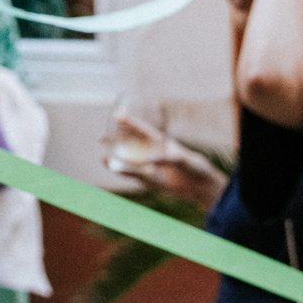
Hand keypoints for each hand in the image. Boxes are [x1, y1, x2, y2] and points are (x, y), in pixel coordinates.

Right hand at [101, 111, 224, 206]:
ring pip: (130, 161)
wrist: (201, 185)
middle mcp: (153, 152)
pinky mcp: (152, 180)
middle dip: (116, 141)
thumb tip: (149, 161)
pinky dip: (124, 173)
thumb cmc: (196, 167)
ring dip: (117, 159)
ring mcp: (151, 166)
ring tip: (104, 158)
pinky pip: (135, 175)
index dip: (130, 123)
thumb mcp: (184, 159)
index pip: (143, 130)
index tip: (117, 116)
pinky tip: (114, 170)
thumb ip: (167, 158)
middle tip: (101, 137)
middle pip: (131, 144)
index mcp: (161, 142)